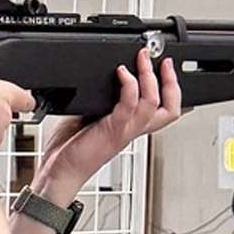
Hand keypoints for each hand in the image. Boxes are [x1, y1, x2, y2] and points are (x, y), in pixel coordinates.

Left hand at [35, 50, 181, 201]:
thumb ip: (100, 100)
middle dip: (172, 81)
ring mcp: (124, 131)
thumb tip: (102, 79)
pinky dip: (129, 85)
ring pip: (154, 104)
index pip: (164, 111)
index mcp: (130, 126)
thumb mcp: (88, 117)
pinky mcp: (112, 131)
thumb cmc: (70, 150)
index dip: (174, 91)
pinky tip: (122, 73)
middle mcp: (132, 129)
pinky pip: (130, 105)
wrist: (60, 173)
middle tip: (164, 61)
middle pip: (171, 109)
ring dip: (150, 77)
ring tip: (142, 60)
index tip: (166, 67)